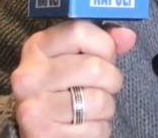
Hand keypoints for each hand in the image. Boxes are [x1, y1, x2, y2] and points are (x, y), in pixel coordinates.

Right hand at [11, 21, 136, 136]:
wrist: (38, 131)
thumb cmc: (62, 89)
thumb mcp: (74, 58)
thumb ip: (102, 42)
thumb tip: (128, 36)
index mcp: (36, 48)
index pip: (79, 31)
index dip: (103, 44)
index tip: (104, 56)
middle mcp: (29, 75)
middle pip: (94, 68)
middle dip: (111, 80)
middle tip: (102, 87)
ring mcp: (35, 107)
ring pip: (99, 101)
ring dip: (107, 108)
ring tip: (92, 108)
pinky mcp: (45, 135)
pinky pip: (96, 130)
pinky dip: (99, 130)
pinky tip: (84, 126)